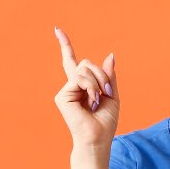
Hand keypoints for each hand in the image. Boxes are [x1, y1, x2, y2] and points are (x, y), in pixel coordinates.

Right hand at [53, 27, 118, 148]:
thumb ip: (108, 76)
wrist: (98, 139)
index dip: (65, 45)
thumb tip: (109, 55)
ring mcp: (66, 90)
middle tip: (107, 93)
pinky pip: (80, 79)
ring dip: (98, 83)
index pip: (72, 62)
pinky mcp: (62, 96)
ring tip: (98, 101)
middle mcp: (71, 86)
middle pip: (86, 63)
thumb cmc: (105, 122)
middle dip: (102, 75)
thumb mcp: (112, 95)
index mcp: (82, 85)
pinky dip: (92, 88)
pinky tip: (91, 102)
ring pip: (84, 69)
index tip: (57, 30)